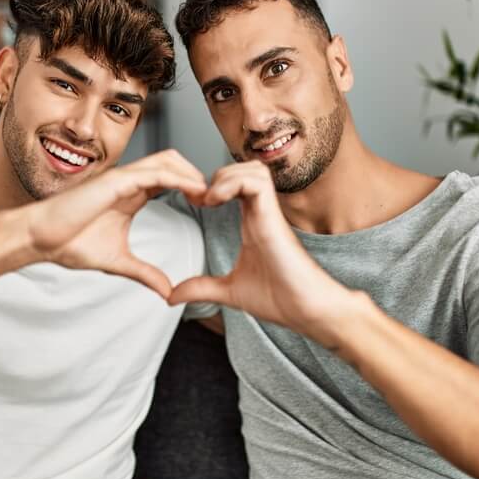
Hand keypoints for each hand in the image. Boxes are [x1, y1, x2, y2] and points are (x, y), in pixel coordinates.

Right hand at [23, 149, 206, 298]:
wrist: (41, 240)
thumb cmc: (70, 244)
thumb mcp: (118, 262)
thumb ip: (145, 273)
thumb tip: (167, 291)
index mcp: (132, 194)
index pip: (170, 179)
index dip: (192, 187)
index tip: (210, 206)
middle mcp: (129, 181)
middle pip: (174, 163)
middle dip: (197, 176)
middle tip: (214, 199)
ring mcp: (122, 178)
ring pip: (167, 161)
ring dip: (191, 173)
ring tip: (208, 194)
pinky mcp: (114, 181)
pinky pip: (153, 172)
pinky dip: (177, 178)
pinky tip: (193, 191)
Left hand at [168, 161, 352, 348]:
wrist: (307, 311)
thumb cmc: (279, 299)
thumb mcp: (229, 291)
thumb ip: (201, 288)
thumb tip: (171, 296)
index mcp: (252, 222)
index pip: (234, 183)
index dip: (210, 185)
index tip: (192, 204)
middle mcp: (261, 212)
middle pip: (243, 167)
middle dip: (215, 175)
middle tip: (196, 199)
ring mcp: (269, 213)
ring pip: (251, 168)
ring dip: (224, 176)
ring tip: (208, 200)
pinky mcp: (275, 218)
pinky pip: (257, 181)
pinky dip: (233, 183)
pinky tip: (216, 202)